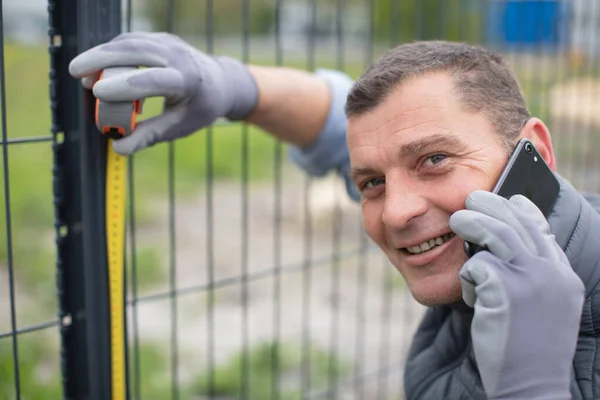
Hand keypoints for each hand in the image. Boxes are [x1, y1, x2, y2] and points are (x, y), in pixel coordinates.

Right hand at [68, 32, 258, 154]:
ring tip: (82, 74)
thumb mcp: (180, 126)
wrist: (220, 83)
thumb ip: (149, 135)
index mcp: (189, 82)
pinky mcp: (160, 39)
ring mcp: (170, 43)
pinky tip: (96, 65)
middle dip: (103, 59)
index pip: (155, 80)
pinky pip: (131, 41)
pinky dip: (111, 51)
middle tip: (76, 73)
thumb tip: (119, 148)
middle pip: (137, 51)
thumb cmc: (199, 108)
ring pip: (130, 42)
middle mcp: (179, 57)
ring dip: (102, 54)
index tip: (98, 92)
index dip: (125, 85)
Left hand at [449, 191, 583, 398]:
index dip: (525, 211)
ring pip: (495, 233)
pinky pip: (476, 267)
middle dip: (493, 205)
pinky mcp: (504, 290)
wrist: (531, 386)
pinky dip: (467, 279)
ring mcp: (529, 279)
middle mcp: (550, 273)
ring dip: (472, 222)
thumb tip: (506, 250)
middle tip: (472, 199)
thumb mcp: (545, 309)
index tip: (512, 199)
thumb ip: (535, 278)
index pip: (544, 231)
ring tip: (457, 220)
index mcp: (563, 277)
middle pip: (517, 223)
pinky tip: (471, 298)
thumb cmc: (530, 351)